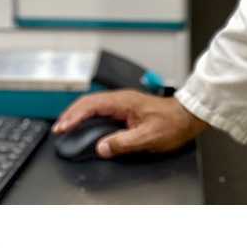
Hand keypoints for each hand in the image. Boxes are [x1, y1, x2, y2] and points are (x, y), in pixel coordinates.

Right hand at [51, 89, 207, 157]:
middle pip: (88, 102)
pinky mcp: (125, 110)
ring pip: (93, 105)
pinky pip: (101, 110)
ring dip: (78, 115)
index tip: (63, 127)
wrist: (188, 117)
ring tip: (65, 127)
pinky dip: (88, 117)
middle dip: (70, 115)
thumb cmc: (173, 123)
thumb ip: (123, 143)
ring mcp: (123, 104)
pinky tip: (83, 124)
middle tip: (58, 129)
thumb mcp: (148, 138)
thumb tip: (102, 148)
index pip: (92, 105)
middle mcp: (122, 99)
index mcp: (124, 102)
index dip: (74, 116)